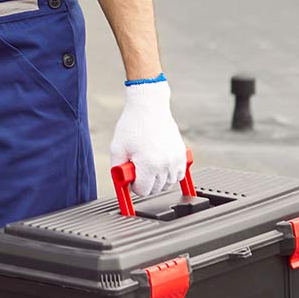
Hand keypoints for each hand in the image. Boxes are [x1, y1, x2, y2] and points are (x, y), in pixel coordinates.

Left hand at [109, 80, 185, 196]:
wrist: (149, 106)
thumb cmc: (132, 124)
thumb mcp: (117, 147)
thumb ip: (117, 169)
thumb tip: (122, 184)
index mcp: (148, 164)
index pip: (143, 191)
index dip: (134, 186)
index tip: (130, 176)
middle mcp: (165, 164)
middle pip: (156, 190)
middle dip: (145, 183)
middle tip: (136, 168)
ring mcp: (176, 160)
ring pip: (168, 184)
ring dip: (158, 180)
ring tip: (147, 164)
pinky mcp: (182, 154)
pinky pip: (179, 175)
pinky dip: (170, 174)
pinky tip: (159, 165)